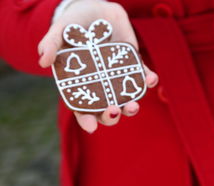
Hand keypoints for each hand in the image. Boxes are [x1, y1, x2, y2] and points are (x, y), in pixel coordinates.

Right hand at [38, 0, 157, 132]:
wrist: (97, 10)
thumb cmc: (75, 24)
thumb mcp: (61, 31)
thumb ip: (51, 44)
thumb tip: (43, 61)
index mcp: (82, 85)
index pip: (83, 108)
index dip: (86, 120)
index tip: (91, 127)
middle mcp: (102, 86)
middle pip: (108, 109)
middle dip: (112, 115)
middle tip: (113, 110)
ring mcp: (119, 78)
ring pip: (128, 99)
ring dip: (132, 106)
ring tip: (133, 105)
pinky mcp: (134, 67)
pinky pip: (143, 77)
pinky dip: (149, 80)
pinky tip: (151, 79)